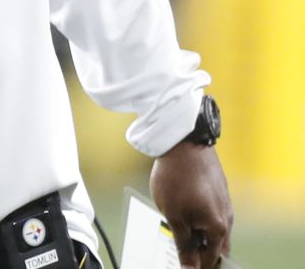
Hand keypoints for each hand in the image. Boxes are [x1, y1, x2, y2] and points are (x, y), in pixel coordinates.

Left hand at [150, 142, 232, 268]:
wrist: (183, 144)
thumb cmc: (176, 179)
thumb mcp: (174, 217)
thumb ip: (183, 245)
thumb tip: (190, 268)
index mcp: (219, 228)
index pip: (210, 258)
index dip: (196, 265)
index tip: (184, 265)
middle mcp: (227, 217)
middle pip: (215, 245)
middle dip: (199, 251)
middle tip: (182, 251)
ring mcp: (225, 202)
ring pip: (213, 228)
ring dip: (198, 233)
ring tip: (178, 228)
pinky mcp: (218, 190)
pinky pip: (211, 212)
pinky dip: (199, 217)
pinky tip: (183, 211)